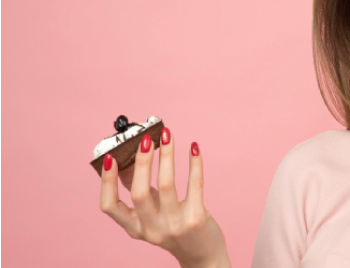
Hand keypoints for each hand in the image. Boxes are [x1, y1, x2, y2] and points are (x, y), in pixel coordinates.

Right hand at [100, 128, 230, 267]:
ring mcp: (174, 225)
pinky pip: (194, 185)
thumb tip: (128, 158)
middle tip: (145, 139)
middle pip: (139, 193)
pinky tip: (193, 148)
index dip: (106, 181)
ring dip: (166, 155)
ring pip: (167, 185)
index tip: (110, 157)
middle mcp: (152, 229)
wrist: (202, 255)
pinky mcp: (197, 219)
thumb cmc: (175, 226)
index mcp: (135, 228)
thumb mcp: (153, 212)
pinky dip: (194, 164)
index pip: (109, 206)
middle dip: (141, 162)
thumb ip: (140, 189)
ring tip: (167, 135)